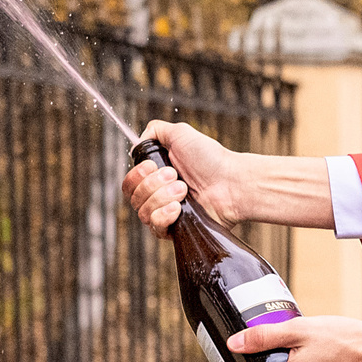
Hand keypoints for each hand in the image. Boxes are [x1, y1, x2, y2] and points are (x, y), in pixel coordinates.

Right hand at [123, 120, 251, 237]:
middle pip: (132, 197)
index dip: (136, 175)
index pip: (129, 182)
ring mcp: (166, 213)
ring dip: (161, 197)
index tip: (153, 165)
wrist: (232, 182)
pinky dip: (163, 216)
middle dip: (152, 184)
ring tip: (184, 190)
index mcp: (156, 176)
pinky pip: (155, 228)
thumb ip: (154, 131)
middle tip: (176, 176)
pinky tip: (178, 208)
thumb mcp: (180, 133)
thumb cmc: (211, 159)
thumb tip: (137, 143)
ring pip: (142, 212)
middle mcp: (158, 195)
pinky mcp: (176, 230)